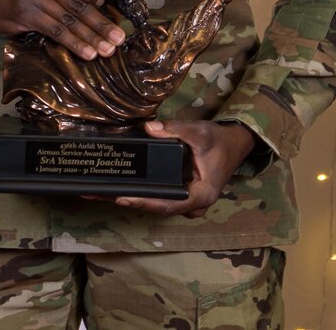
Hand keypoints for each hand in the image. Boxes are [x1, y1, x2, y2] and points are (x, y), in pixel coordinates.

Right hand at [0, 0, 125, 58]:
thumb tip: (99, 3)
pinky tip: (88, 53)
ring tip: (108, 50)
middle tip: (119, 38)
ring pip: (68, 20)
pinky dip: (74, 43)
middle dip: (100, 23)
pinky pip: (55, 31)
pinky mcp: (26, 15)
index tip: (108, 10)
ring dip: (91, 38)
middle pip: (76, 4)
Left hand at [107, 121, 257, 217]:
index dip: (143, 202)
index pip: (167, 204)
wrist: (235, 144)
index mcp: (200, 195)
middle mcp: (193, 205)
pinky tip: (121, 186)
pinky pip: (161, 198)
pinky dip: (143, 193)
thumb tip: (149, 127)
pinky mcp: (183, 196)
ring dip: (133, 198)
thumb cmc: (219, 141)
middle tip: (100, 194)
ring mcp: (188, 203)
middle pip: (158, 207)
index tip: (121, 198)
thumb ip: (175, 129)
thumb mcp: (200, 132)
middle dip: (130, 201)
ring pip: (158, 205)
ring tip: (102, 192)